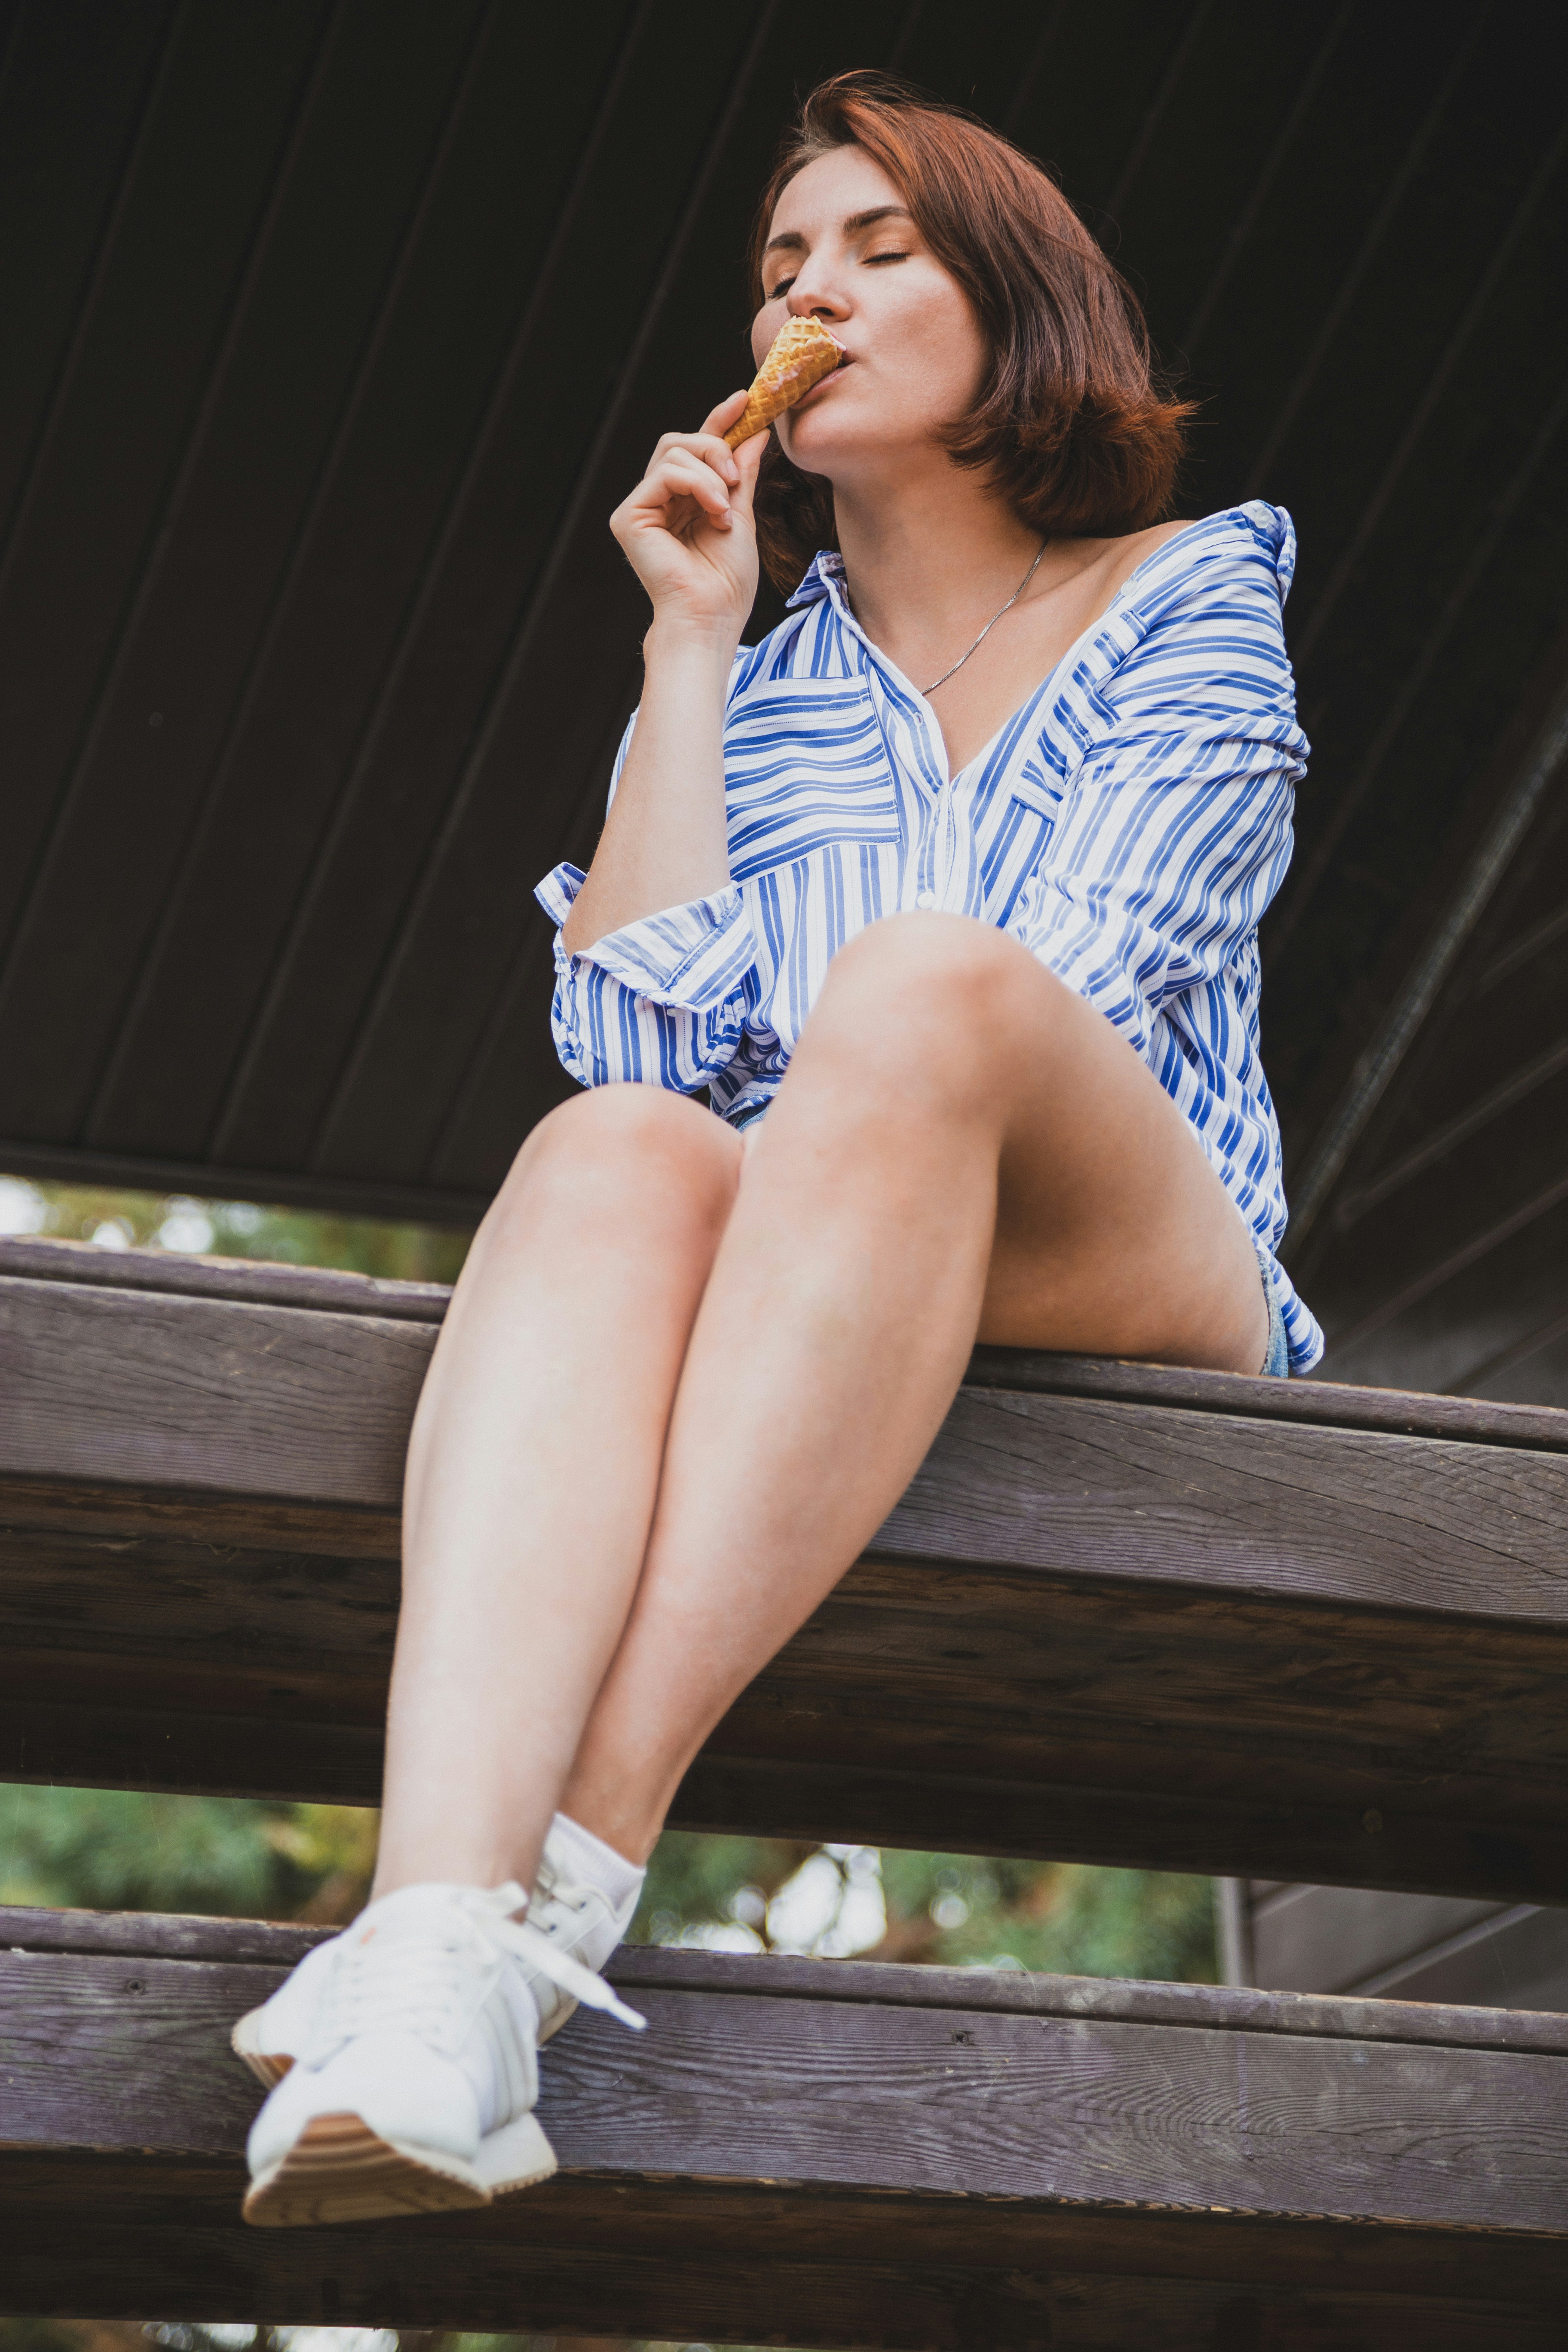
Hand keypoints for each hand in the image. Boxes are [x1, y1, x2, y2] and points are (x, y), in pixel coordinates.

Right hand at [610, 390, 763, 642]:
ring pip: (673, 453)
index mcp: (683, 501)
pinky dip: (697, 486)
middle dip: (714, 447)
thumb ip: (741, 474)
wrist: (713, 614)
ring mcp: (641, 507)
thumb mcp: (742, 515)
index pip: (696, 450)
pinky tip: (714, 513)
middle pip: (679, 442)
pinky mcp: (629, 515)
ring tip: (725, 511)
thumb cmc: (727, 579)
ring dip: (710, 475)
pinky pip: (665, 473)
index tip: (745, 400)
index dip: (718, 422)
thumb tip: (755, 432)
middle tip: (735, 477)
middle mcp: (657, 500)